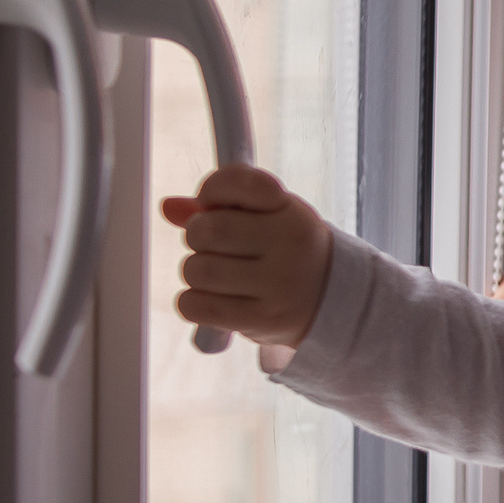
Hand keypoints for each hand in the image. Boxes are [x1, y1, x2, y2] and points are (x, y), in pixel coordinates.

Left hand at [160, 164, 333, 347]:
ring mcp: (278, 285)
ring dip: (197, 272)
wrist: (334, 302)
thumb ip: (221, 204)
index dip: (212, 190)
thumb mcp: (271, 217)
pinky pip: (195, 306)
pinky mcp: (262, 319)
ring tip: (220, 275)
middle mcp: (290, 246)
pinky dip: (192, 302)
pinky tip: (212, 298)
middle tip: (216, 245)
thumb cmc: (290, 251)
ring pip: (196, 270)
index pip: (238, 183)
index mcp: (292, 213)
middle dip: (199, 236)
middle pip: (205, 230)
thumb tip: (169, 207)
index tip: (215, 202)